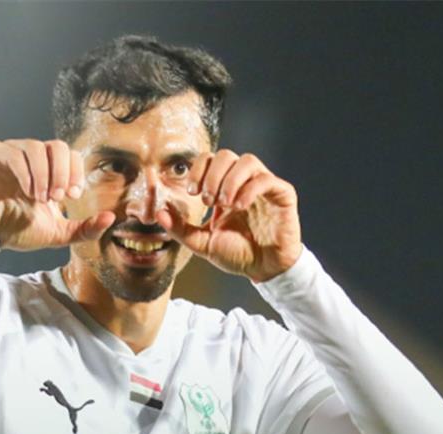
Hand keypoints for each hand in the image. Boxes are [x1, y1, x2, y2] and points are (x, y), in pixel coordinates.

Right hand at [0, 139, 114, 250]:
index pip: (72, 155)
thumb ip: (85, 229)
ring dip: (43, 175)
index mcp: (49, 171)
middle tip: (57, 197)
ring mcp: (12, 153)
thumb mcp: (59, 233)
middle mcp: (32, 158)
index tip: (73, 197)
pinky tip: (26, 191)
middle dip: (63, 173)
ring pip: (37, 147)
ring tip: (39, 197)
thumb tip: (111, 218)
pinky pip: (13, 151)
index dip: (76, 173)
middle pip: (58, 146)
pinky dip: (25, 171)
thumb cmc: (19, 230)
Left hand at [156, 150, 301, 281]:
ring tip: (224, 204)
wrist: (264, 270)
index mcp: (225, 188)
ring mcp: (264, 187)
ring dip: (230, 180)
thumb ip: (181, 229)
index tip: (192, 192)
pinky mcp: (282, 195)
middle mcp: (244, 183)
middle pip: (226, 155)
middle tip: (208, 200)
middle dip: (212, 175)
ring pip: (247, 161)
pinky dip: (250, 189)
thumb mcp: (203, 243)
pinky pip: (266, 180)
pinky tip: (239, 207)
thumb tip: (159, 213)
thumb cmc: (237, 254)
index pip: (210, 160)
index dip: (198, 170)